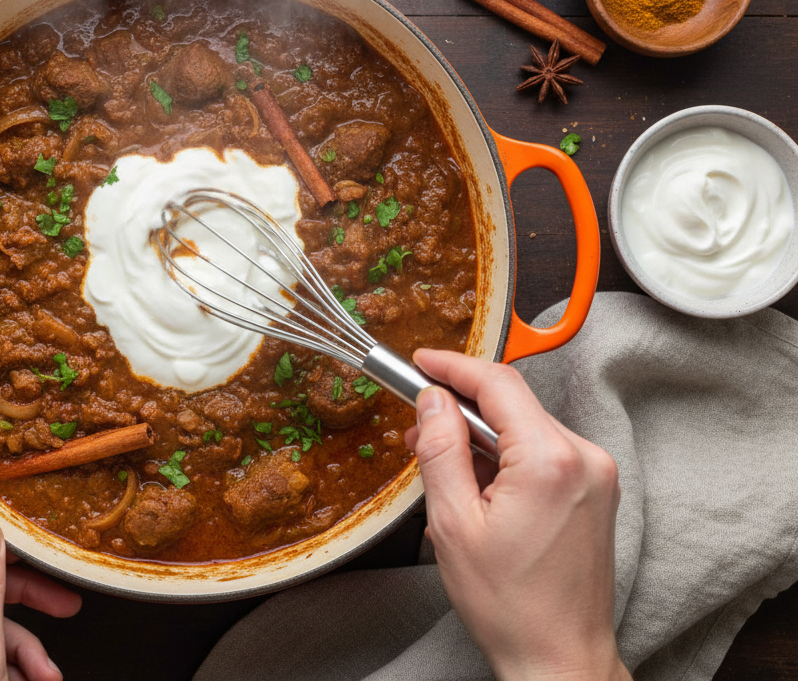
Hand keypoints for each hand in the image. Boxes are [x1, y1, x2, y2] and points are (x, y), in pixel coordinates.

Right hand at [406, 350, 628, 680]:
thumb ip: (440, 450)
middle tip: (418, 436)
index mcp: (549, 459)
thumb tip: (432, 402)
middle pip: (511, 406)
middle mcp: (584, 457)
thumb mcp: (454, 523)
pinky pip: (542, 454)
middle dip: (460, 414)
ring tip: (449, 484)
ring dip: (482, 443)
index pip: (497, 384)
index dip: (452, 367)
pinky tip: (481, 498)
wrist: (560, 656)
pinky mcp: (596, 491)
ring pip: (525, 430)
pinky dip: (506, 462)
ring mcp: (596, 475)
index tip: (420, 363)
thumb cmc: (509, 604)